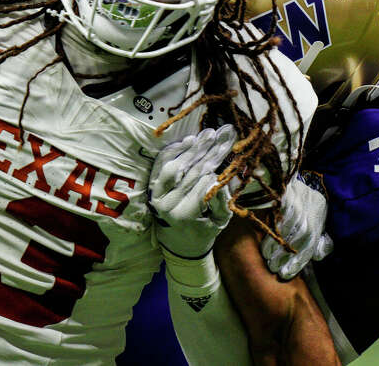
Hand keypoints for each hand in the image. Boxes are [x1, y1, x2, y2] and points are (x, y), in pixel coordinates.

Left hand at [149, 124, 237, 258]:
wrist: (179, 243)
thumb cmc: (203, 232)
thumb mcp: (218, 223)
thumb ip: (221, 204)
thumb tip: (219, 182)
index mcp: (184, 215)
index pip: (203, 185)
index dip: (216, 172)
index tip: (227, 154)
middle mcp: (167, 205)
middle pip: (191, 172)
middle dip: (209, 152)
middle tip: (223, 135)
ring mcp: (156, 195)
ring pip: (176, 166)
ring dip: (193, 149)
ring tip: (208, 134)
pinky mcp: (152, 189)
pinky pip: (161, 166)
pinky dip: (173, 151)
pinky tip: (187, 140)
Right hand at [262, 173, 332, 278]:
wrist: (307, 177)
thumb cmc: (310, 205)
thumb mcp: (319, 222)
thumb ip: (319, 240)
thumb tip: (318, 256)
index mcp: (318, 222)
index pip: (309, 246)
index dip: (297, 262)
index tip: (285, 274)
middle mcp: (310, 213)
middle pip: (299, 238)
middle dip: (285, 256)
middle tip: (273, 268)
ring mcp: (299, 203)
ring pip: (288, 227)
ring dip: (276, 243)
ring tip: (266, 255)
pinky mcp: (287, 194)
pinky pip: (280, 212)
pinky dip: (273, 224)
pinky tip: (265, 234)